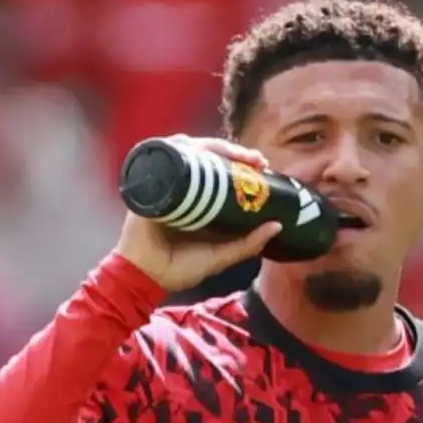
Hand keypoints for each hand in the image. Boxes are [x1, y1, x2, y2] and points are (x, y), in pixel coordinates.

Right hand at [113, 135, 282, 292]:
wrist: (144, 278)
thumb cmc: (178, 269)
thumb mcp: (220, 257)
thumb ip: (248, 244)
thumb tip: (278, 226)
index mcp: (201, 201)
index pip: (221, 170)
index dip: (241, 162)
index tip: (262, 163)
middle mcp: (185, 188)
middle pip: (207, 155)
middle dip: (232, 150)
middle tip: (254, 157)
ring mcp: (166, 184)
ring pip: (187, 151)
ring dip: (210, 145)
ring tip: (232, 153)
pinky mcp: (149, 185)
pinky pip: (161, 157)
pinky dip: (177, 147)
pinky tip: (194, 146)